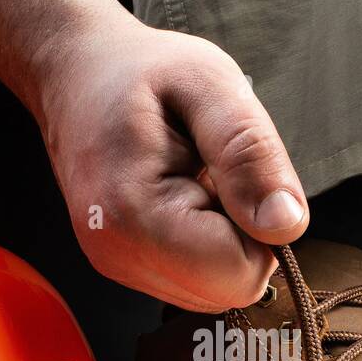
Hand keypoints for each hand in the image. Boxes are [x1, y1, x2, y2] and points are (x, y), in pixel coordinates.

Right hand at [0, 0, 307, 310]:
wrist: (74, 73)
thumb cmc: (140, 71)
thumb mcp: (209, 84)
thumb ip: (250, 154)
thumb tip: (287, 225)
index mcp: (136, 213)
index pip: (241, 272)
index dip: (261, 226)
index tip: (233, 172)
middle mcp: (120, 254)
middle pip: (230, 287)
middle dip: (244, 234)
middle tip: (212, 172)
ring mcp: (118, 266)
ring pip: (216, 289)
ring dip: (226, 238)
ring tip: (194, 178)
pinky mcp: (124, 267)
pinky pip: (195, 280)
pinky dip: (205, 243)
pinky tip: (182, 196)